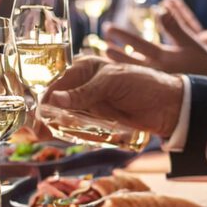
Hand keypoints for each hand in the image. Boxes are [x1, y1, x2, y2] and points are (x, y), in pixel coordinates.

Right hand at [44, 58, 185, 138]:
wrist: (169, 107)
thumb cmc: (144, 84)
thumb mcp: (112, 83)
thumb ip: (84, 93)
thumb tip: (55, 100)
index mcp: (85, 68)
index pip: (56, 82)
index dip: (44, 98)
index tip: (37, 115)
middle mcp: (83, 85)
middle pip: (55, 101)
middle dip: (44, 115)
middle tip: (38, 132)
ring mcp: (89, 104)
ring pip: (62, 116)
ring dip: (53, 126)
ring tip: (43, 137)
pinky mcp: (96, 121)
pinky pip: (76, 128)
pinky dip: (67, 133)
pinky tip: (58, 138)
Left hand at [102, 0, 206, 76]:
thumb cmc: (203, 62)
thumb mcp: (190, 42)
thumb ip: (174, 25)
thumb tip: (160, 9)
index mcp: (163, 57)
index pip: (137, 44)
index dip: (122, 35)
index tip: (108, 28)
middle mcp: (156, 71)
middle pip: (128, 61)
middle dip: (114, 51)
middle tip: (101, 44)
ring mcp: (155, 83)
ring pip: (131, 73)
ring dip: (117, 64)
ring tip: (105, 56)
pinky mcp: (157, 92)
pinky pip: (137, 84)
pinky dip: (126, 77)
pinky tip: (117, 73)